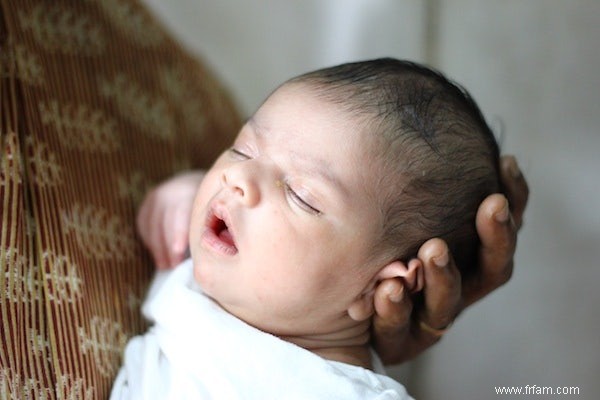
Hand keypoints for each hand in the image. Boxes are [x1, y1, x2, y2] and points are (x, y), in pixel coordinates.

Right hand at [136, 171, 204, 268]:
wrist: (194, 183)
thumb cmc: (208, 204)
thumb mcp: (211, 210)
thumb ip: (206, 226)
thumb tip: (204, 254)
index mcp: (190, 191)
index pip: (181, 214)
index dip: (178, 233)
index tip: (178, 251)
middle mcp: (170, 191)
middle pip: (164, 222)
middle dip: (167, 246)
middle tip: (173, 266)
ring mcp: (155, 196)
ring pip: (152, 226)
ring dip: (157, 249)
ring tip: (165, 265)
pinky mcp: (146, 203)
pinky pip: (144, 224)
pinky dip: (150, 241)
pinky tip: (158, 253)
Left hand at [372, 155, 528, 363]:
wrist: (341, 301)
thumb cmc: (376, 244)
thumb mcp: (397, 212)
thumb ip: (417, 187)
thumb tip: (436, 138)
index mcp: (466, 260)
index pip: (499, 231)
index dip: (512, 201)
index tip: (505, 163)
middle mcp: (455, 289)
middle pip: (491, 271)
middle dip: (495, 238)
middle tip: (492, 204)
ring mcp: (426, 317)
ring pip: (447, 304)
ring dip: (443, 276)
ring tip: (433, 248)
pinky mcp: (396, 340)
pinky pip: (398, 329)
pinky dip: (395, 309)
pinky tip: (387, 288)